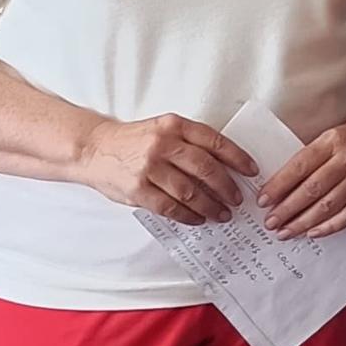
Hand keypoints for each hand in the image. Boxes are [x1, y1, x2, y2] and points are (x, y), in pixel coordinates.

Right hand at [78, 113, 256, 223]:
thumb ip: (189, 143)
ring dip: (211, 206)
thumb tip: (224, 167)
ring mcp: (149, 167)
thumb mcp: (162, 129)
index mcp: (173, 125)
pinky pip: (171, 207)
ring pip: (190, 191)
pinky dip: (188, 216)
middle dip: (227, 187)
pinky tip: (198, 219)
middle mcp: (163, 144)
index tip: (251, 171)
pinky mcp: (138, 189)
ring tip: (222, 214)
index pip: (214, 141)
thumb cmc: (133, 141)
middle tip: (237, 199)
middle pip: (206, 168)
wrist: (93, 149)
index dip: (237, 158)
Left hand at [259, 122, 345, 238]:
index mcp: (331, 141)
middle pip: (313, 189)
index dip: (279, 186)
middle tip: (271, 222)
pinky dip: (330, 226)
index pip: (300, 166)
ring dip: (304, 222)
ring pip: (329, 205)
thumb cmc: (345, 140)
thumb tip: (276, 191)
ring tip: (286, 231)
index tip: (264, 200)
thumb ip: (304, 162)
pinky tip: (312, 232)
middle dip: (288, 209)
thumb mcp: (323, 141)